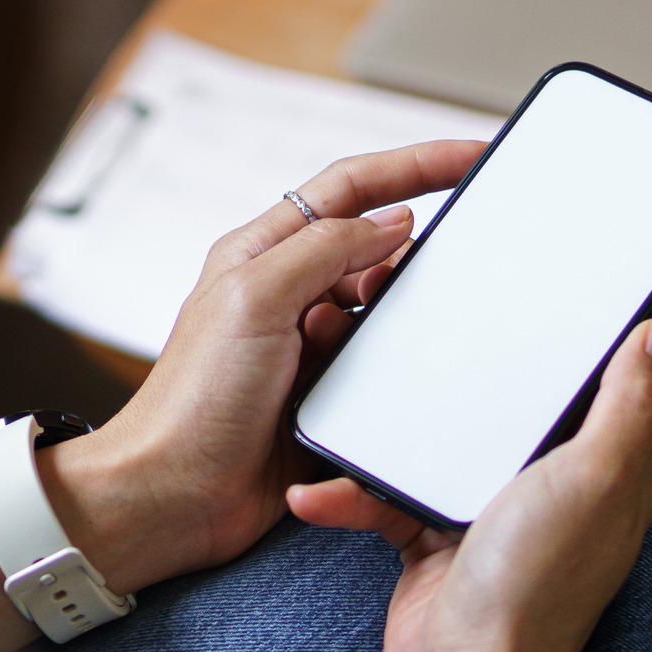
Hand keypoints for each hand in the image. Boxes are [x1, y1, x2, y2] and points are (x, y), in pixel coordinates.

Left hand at [41, 140, 486, 593]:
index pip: (352, 187)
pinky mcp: (327, 398)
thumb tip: (392, 222)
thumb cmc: (193, 400)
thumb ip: (324, 249)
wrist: (176, 496)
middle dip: (411, 257)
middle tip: (445, 273)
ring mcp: (309, 348)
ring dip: (398, 322)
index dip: (416, 164)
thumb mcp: (255, 299)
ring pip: (386, 311)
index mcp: (263, 253)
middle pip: (376, 248)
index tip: (475, 155)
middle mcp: (287, 293)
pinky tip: (390, 383)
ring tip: (381, 345)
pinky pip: (383, 369)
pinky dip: (396, 371)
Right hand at [289, 319, 651, 651]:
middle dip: (452, 383)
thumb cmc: (532, 588)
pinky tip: (315, 497)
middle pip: (503, 412)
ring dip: (383, 445)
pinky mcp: (434, 547)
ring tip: (344, 422)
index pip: (591, 391)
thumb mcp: (592, 478)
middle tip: (405, 339)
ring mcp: (491, 522)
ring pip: (434, 451)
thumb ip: (627, 405)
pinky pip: (387, 502)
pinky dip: (350, 500)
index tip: (511, 300)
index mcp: (607, 476)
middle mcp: (554, 497)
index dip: (557, 346)